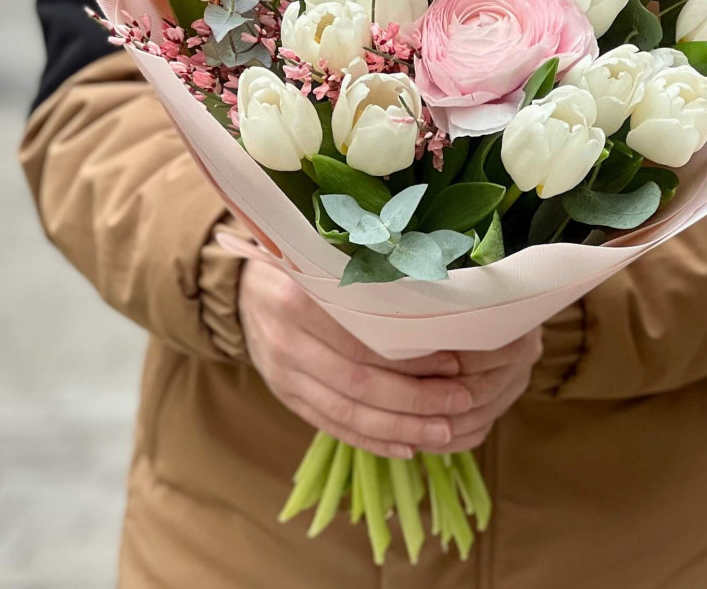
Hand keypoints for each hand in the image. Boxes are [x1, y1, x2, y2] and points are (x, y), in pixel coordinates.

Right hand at [239, 261, 542, 456]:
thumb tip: (434, 305)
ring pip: (348, 413)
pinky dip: (371, 441)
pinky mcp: (286, 398)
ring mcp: (283, 376)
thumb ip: (368, 282)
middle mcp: (286, 341)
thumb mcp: (326, 260)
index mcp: (298, 299)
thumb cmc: (303, 267)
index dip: (410, 357)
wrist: (245, 291)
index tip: (454, 362)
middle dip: (415, 399)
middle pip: (359, 383)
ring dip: (400, 428)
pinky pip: (332, 426)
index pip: (363, 340)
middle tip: (461, 402)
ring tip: (443, 432)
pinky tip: (406, 446)